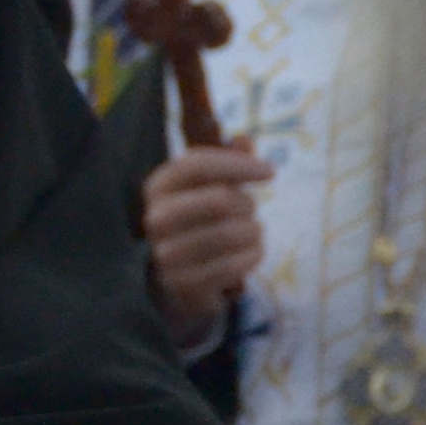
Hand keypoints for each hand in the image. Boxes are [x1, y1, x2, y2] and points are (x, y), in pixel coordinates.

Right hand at [140, 141, 274, 340]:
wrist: (174, 282)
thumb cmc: (197, 225)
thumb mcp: (205, 189)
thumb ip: (225, 163)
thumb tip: (244, 140)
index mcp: (158, 187)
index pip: (198, 165)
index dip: (238, 165)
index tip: (270, 172)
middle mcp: (156, 218)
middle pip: (220, 199)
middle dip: (247, 205)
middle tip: (251, 212)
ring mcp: (166, 253)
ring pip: (231, 233)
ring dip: (253, 233)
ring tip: (251, 234)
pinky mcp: (183, 284)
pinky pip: (234, 265)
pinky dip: (252, 257)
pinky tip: (251, 254)